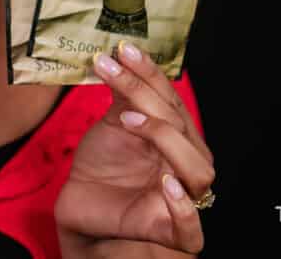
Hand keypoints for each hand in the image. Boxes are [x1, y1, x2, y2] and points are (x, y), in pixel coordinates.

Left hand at [55, 42, 214, 255]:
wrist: (82, 204)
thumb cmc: (104, 164)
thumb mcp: (113, 123)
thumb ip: (125, 94)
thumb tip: (121, 54)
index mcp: (179, 136)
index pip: (172, 100)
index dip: (150, 72)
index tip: (122, 49)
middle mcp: (186, 164)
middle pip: (181, 127)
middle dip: (146, 95)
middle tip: (112, 71)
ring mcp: (182, 198)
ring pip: (197, 170)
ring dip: (165, 139)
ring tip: (128, 120)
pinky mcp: (171, 232)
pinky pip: (191, 228)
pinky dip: (182, 205)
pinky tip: (166, 184)